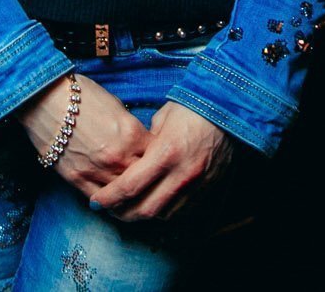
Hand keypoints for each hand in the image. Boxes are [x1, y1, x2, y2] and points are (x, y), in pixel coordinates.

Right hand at [14, 73, 149, 193]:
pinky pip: (99, 199)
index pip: (157, 156)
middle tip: (150, 183)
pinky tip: (113, 202)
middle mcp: (118, 156)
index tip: (157, 160)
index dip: (158, 158)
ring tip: (135, 198)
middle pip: (144, 178)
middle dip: (148, 180)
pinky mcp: (77, 178)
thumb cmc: (80, 95)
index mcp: (132, 134)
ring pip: (123, 194)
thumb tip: (138, 141)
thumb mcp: (116, 105)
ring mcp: (98, 170)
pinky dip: (108, 202)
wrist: (45, 98)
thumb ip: (130, 128)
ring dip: (130, 196)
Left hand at [85, 102, 234, 221]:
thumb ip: (144, 144)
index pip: (130, 186)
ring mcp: (197, 184)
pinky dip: (165, 213)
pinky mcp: (209, 189)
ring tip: (128, 209)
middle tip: (108, 210)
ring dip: (143, 216)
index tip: (95, 201)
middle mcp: (181, 174)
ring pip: (164, 215)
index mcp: (165, 153)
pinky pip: (183, 211)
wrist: (229, 110)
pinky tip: (154, 205)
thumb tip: (131, 160)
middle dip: (122, 214)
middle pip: (145, 209)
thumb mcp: (160, 120)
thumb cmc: (190, 109)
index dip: (109, 198)